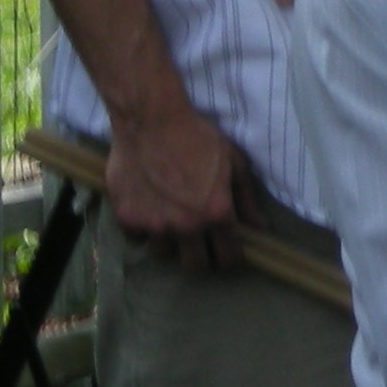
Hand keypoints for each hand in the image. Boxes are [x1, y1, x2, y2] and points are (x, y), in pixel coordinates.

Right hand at [103, 104, 250, 269]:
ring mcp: (154, 224)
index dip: (231, 259)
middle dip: (202, 258)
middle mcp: (186, 225)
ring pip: (164, 253)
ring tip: (172, 222)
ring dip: (171, 242)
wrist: (152, 121)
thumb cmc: (198, 138)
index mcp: (216, 213)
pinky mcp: (127, 218)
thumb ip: (246, 199)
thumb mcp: (234, 163)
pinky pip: (137, 238)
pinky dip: (143, 230)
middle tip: (201, 244)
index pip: (228, 257)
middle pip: (195, 265)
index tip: (229, 254)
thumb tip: (260, 228)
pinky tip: (148, 211)